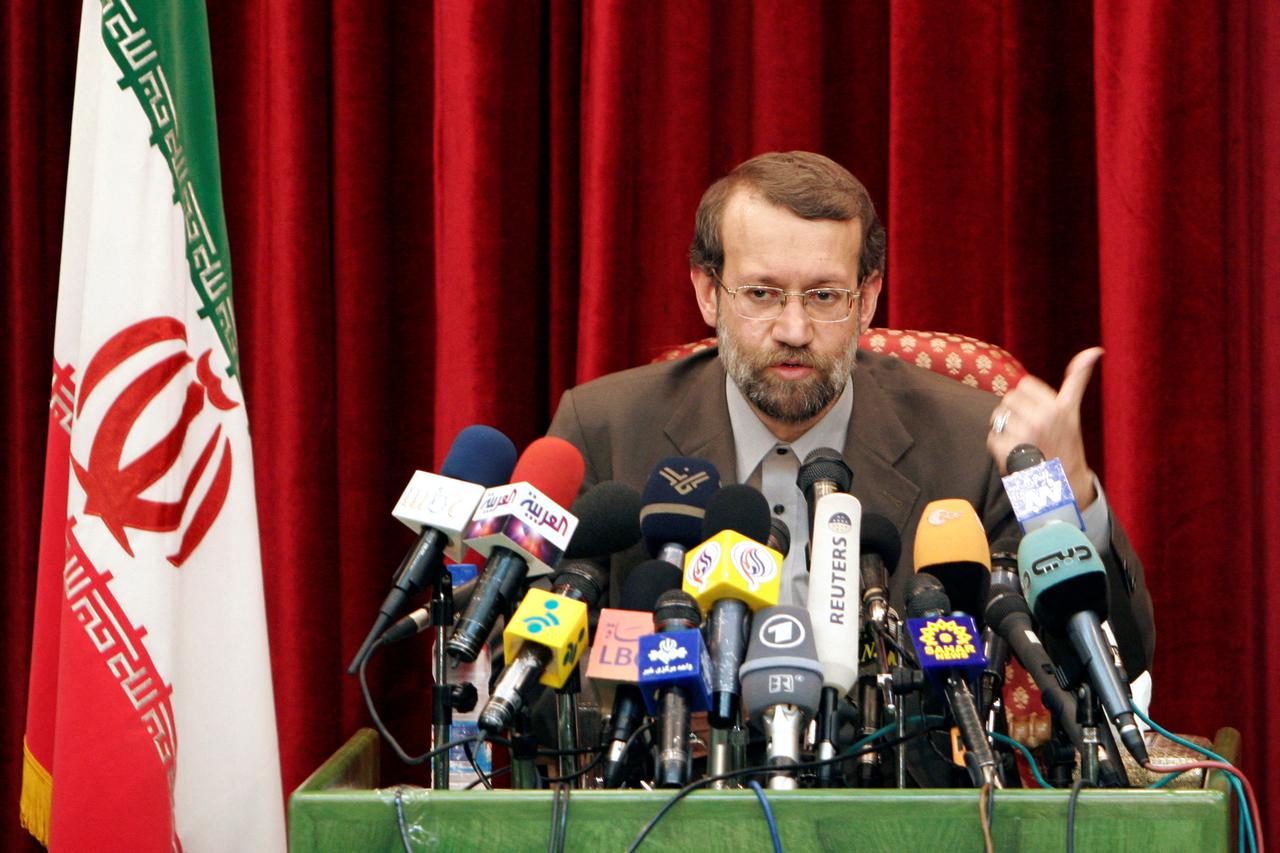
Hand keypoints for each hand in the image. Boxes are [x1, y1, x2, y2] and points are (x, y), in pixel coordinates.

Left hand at [986, 347, 1102, 507]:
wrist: (1063, 484)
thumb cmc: (1067, 444)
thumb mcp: (1072, 410)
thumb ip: (1078, 379)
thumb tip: (1094, 350)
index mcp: (1056, 407)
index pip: (1023, 386)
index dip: (1026, 399)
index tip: (1036, 413)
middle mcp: (1041, 419)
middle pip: (1008, 400)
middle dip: (1014, 413)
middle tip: (1027, 429)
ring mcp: (1024, 436)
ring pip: (998, 417)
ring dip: (1005, 429)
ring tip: (1022, 441)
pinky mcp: (1009, 452)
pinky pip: (991, 437)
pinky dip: (999, 446)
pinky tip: (1015, 453)